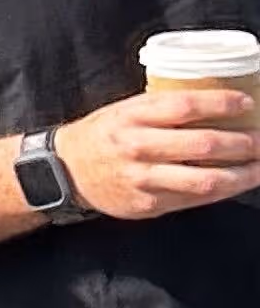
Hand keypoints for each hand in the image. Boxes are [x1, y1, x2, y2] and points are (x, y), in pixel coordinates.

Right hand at [59, 89, 259, 218]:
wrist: (65, 172)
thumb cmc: (103, 136)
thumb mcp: (123, 111)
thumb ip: (160, 110)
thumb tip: (212, 104)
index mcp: (131, 116)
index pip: (184, 106)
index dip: (221, 103)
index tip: (247, 103)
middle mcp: (137, 146)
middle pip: (203, 143)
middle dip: (243, 142)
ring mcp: (144, 178)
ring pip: (206, 179)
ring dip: (243, 174)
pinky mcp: (150, 203)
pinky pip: (195, 199)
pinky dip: (223, 191)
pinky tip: (238, 183)